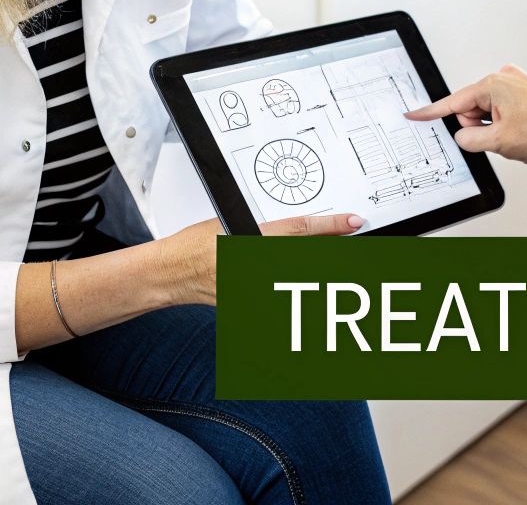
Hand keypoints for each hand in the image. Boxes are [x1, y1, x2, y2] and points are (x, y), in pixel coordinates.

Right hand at [157, 213, 363, 306]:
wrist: (173, 272)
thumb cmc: (197, 244)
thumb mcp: (233, 222)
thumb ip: (269, 230)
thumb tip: (303, 230)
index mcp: (252, 239)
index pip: (301, 230)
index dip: (332, 225)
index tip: (353, 222)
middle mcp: (255, 265)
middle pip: (308, 258)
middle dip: (331, 252)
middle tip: (350, 244)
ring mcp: (253, 288)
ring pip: (298, 281)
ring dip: (315, 275)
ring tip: (328, 267)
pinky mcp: (248, 303)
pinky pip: (281, 299)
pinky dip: (293, 295)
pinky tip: (300, 294)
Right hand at [403, 64, 526, 167]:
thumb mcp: (499, 142)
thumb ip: (470, 139)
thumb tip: (463, 136)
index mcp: (492, 85)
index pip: (453, 103)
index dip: (431, 112)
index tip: (413, 114)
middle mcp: (503, 78)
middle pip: (472, 111)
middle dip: (482, 129)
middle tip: (503, 138)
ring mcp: (515, 83)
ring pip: (489, 114)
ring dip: (498, 130)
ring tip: (520, 136)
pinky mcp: (524, 91)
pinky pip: (504, 112)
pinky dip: (510, 126)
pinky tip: (526, 133)